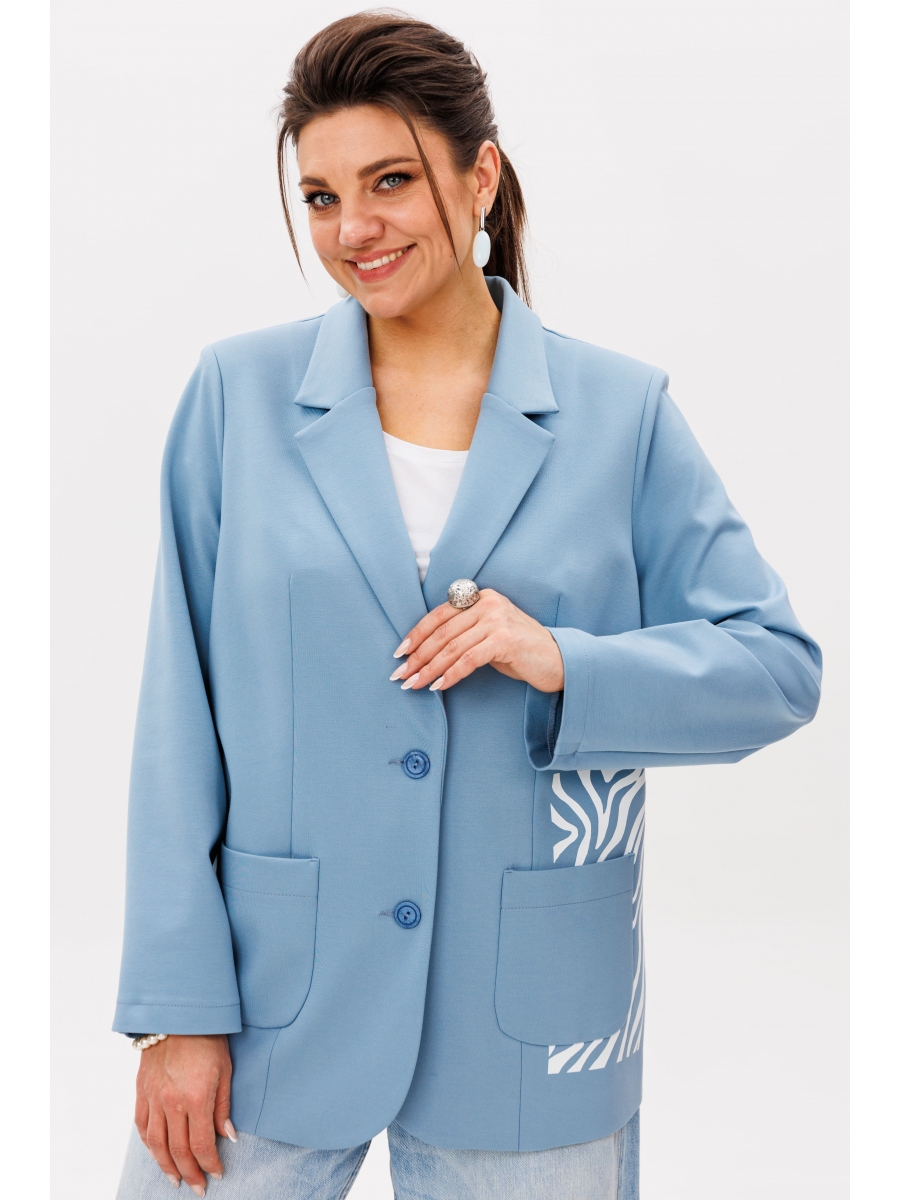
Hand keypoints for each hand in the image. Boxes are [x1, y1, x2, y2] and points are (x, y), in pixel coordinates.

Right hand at [134, 1034, 234, 1195]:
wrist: (178, 1014)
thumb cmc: (208, 1038)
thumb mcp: (225, 1070)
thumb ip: (223, 1106)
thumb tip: (228, 1136)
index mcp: (196, 1098)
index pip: (200, 1145)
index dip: (209, 1164)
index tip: (216, 1174)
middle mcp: (171, 1102)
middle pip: (178, 1150)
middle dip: (189, 1172)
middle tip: (197, 1187)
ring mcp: (153, 1097)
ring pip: (155, 1144)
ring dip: (166, 1165)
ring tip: (175, 1179)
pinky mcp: (141, 1090)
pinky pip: (142, 1125)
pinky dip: (149, 1144)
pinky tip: (157, 1152)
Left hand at [391, 589, 563, 693]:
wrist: (558, 660)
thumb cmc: (519, 650)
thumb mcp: (488, 634)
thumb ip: (463, 633)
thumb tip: (424, 651)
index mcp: (480, 597)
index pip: (439, 615)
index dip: (417, 634)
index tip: (400, 653)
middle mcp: (488, 603)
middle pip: (442, 632)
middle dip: (418, 656)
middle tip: (401, 675)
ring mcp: (497, 619)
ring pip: (452, 647)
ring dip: (429, 669)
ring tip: (414, 684)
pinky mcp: (505, 640)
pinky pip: (469, 660)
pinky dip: (451, 675)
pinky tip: (438, 686)